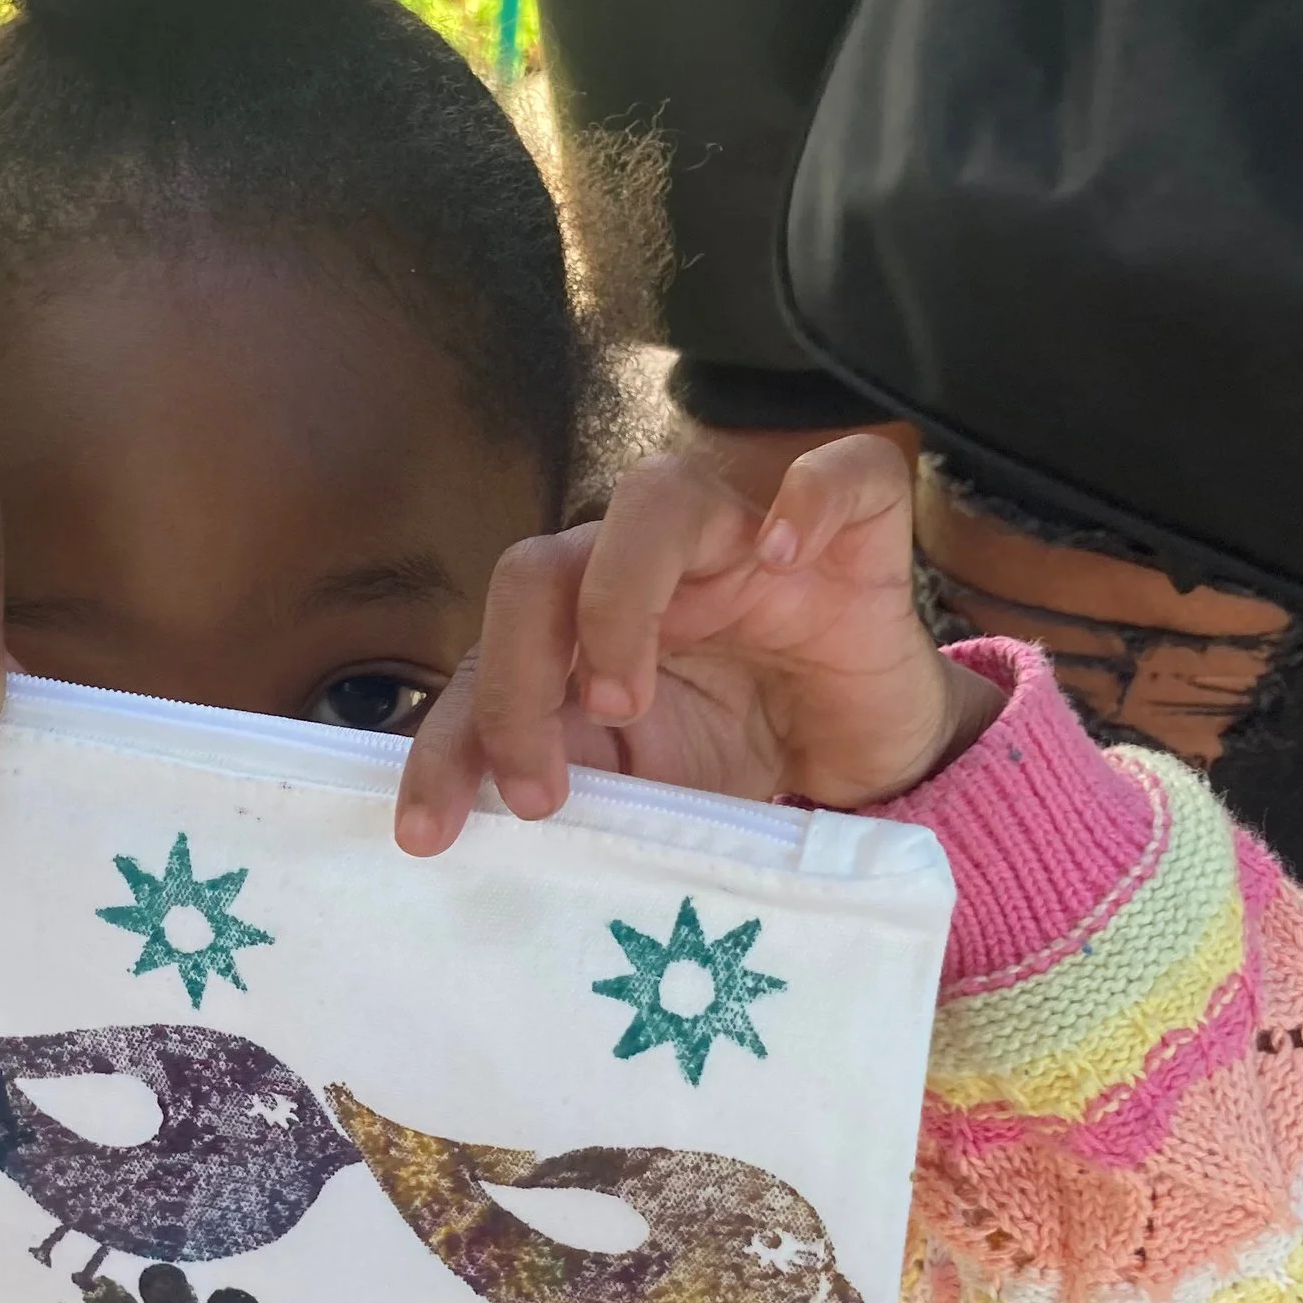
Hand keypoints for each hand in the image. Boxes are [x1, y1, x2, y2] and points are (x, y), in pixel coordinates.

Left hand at [394, 433, 998, 854]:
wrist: (873, 748)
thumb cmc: (750, 747)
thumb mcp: (651, 784)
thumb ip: (578, 775)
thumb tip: (480, 819)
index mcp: (586, 618)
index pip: (489, 654)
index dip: (449, 738)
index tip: (429, 831)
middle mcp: (648, 560)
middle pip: (540, 569)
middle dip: (514, 682)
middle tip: (540, 791)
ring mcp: (746, 528)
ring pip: (654, 501)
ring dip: (617, 599)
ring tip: (623, 701)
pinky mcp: (852, 524)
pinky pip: (834, 471)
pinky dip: (804, 501)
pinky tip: (783, 556)